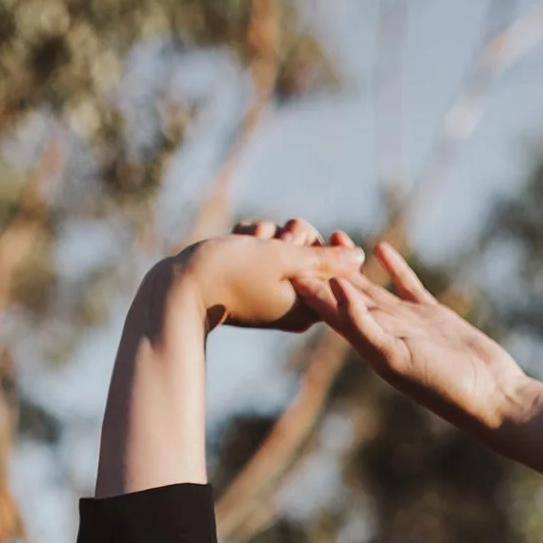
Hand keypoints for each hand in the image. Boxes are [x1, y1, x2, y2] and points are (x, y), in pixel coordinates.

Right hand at [178, 219, 365, 331]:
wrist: (181, 286)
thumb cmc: (231, 273)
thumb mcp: (282, 259)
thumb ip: (324, 259)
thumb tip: (361, 258)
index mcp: (308, 308)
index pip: (334, 269)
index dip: (318, 247)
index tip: (303, 242)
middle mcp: (294, 304)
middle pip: (312, 253)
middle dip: (291, 236)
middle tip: (272, 239)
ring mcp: (274, 291)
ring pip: (286, 244)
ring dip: (267, 233)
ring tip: (247, 241)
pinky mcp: (255, 279)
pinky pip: (265, 248)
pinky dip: (252, 238)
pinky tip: (237, 241)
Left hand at [290, 241, 533, 434]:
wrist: (488, 394)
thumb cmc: (441, 384)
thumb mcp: (393, 355)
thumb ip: (361, 322)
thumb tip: (333, 285)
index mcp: (367, 346)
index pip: (329, 311)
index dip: (308, 287)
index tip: (283, 259)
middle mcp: (383, 333)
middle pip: (345, 295)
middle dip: (322, 269)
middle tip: (300, 238)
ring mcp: (408, 323)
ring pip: (372, 287)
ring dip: (352, 264)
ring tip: (334, 235)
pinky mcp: (433, 315)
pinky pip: (407, 285)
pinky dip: (394, 267)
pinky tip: (381, 248)